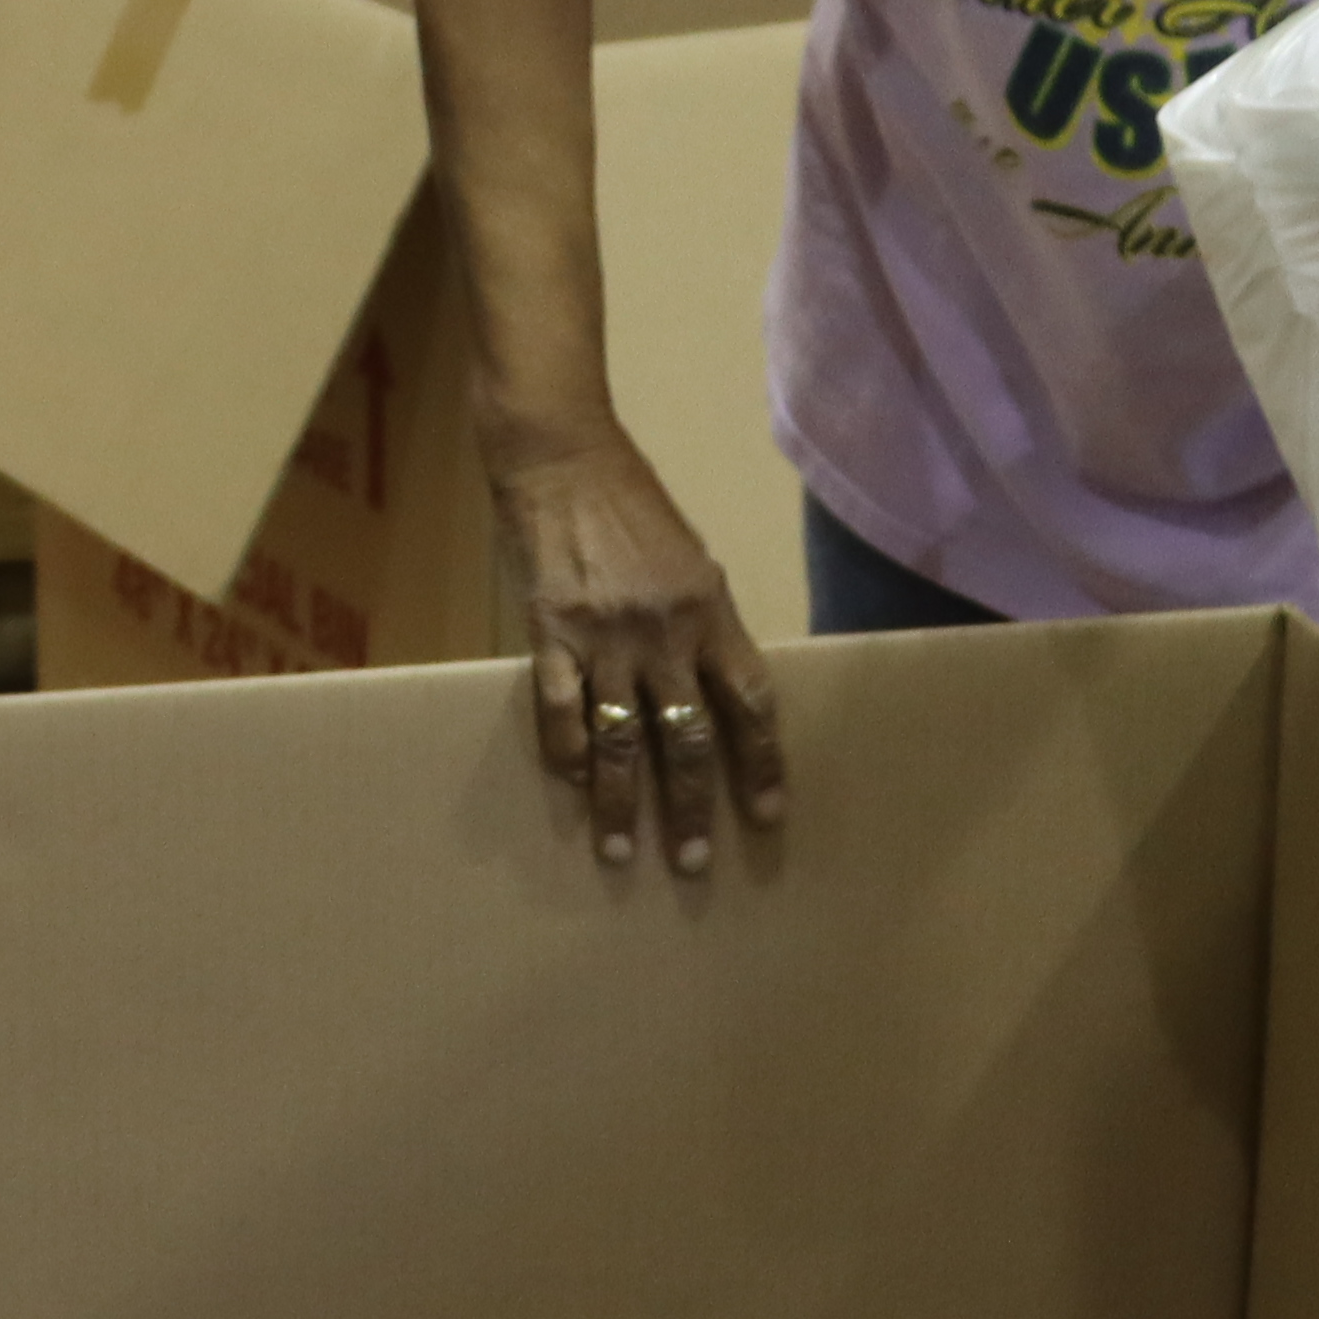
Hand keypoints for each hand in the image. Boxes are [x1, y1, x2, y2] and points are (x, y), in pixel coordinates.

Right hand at [491, 427, 784, 875]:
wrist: (561, 456)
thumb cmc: (628, 503)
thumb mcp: (688, 561)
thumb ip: (702, 624)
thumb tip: (710, 689)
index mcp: (711, 610)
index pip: (750, 703)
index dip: (761, 765)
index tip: (767, 817)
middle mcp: (667, 630)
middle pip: (689, 737)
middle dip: (692, 806)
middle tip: (693, 862)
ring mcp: (607, 633)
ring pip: (622, 738)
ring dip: (622, 800)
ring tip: (621, 849)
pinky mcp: (551, 630)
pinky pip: (561, 708)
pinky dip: (565, 752)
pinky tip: (568, 786)